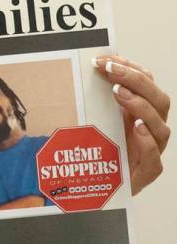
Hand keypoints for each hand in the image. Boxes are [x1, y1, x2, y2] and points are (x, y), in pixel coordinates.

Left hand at [93, 55, 169, 194]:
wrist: (94, 184)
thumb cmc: (94, 147)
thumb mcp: (92, 115)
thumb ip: (93, 95)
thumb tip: (83, 67)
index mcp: (140, 110)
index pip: (146, 82)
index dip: (130, 67)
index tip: (105, 59)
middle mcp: (150, 128)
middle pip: (158, 100)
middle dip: (135, 81)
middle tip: (110, 71)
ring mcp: (151, 150)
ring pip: (160, 127)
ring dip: (141, 106)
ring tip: (118, 94)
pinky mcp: (146, 173)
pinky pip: (155, 160)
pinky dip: (148, 142)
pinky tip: (137, 129)